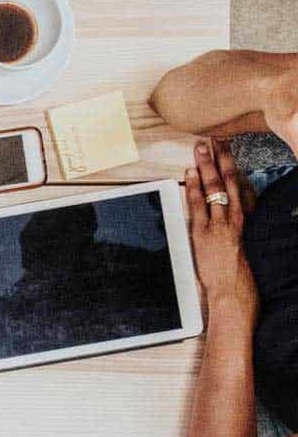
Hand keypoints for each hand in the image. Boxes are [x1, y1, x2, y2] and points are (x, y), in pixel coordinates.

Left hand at [184, 138, 257, 318]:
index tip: (228, 152)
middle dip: (222, 159)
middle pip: (230, 183)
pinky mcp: (206, 234)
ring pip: (216, 189)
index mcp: (246, 225)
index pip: (241, 190)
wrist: (235, 298)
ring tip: (202, 145)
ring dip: (207, 165)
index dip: (234, 170)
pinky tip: (191, 171)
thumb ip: (237, 237)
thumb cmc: (239, 283)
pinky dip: (194, 187)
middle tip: (215, 138)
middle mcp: (235, 221)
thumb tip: (230, 226)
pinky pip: (199, 205)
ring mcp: (220, 226)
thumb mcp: (243, 254)